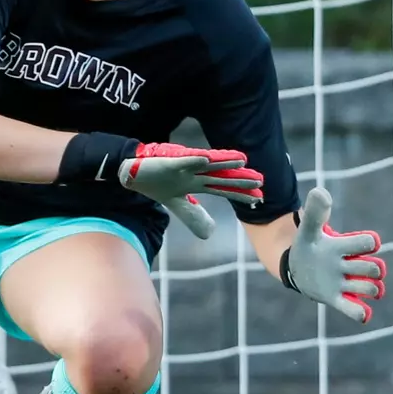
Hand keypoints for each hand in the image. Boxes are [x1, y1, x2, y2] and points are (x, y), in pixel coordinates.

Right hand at [119, 142, 264, 240]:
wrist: (131, 171)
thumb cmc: (154, 182)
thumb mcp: (176, 203)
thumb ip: (192, 215)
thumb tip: (209, 234)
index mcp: (196, 184)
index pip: (223, 189)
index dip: (240, 194)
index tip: (258, 198)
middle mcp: (194, 173)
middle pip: (221, 177)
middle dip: (240, 180)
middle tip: (261, 181)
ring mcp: (183, 166)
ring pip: (208, 164)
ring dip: (224, 163)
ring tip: (242, 162)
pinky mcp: (169, 161)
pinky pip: (183, 160)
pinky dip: (194, 160)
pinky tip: (207, 159)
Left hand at [282, 187, 386, 322]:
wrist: (296, 266)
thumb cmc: (308, 244)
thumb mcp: (308, 228)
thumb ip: (314, 212)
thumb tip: (319, 192)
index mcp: (346, 246)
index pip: (367, 243)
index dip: (369, 243)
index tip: (369, 242)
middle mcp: (350, 265)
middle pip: (373, 268)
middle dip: (372, 268)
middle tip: (356, 266)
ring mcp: (345, 283)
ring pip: (369, 289)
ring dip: (368, 289)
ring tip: (355, 286)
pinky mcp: (336, 299)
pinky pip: (354, 309)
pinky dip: (360, 312)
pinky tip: (363, 314)